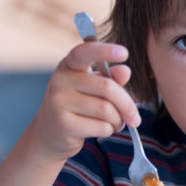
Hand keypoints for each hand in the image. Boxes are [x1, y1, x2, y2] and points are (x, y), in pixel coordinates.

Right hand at [27, 41, 141, 161]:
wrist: (50, 134)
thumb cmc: (78, 106)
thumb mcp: (93, 88)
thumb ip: (111, 79)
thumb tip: (125, 70)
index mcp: (69, 66)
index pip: (85, 52)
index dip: (105, 51)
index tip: (124, 52)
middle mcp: (60, 80)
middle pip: (107, 88)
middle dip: (127, 105)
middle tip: (134, 117)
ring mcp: (59, 102)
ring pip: (107, 110)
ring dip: (118, 120)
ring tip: (114, 123)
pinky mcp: (63, 124)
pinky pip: (101, 127)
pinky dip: (109, 130)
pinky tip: (102, 130)